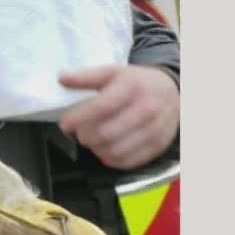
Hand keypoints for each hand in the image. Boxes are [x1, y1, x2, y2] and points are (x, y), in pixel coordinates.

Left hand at [56, 65, 178, 169]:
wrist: (174, 91)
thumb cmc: (137, 82)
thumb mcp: (113, 72)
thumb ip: (86, 77)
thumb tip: (61, 79)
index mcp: (132, 87)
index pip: (102, 107)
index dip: (79, 118)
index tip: (65, 124)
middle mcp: (147, 109)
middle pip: (106, 133)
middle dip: (85, 136)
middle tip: (80, 132)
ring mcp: (155, 130)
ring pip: (116, 151)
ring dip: (97, 149)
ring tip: (93, 140)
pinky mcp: (158, 146)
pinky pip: (128, 162)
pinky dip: (111, 159)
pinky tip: (106, 149)